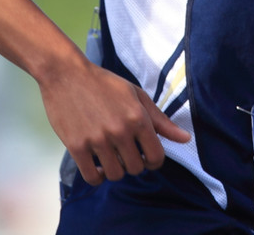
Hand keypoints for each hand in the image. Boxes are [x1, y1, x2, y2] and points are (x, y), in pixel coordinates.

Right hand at [40, 57, 189, 184]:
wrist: (67, 75)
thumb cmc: (104, 84)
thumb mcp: (136, 96)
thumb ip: (161, 120)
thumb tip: (185, 138)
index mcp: (137, 117)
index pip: (156, 157)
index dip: (154, 161)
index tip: (146, 156)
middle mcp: (120, 130)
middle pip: (135, 168)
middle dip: (134, 164)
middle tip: (126, 152)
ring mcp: (97, 140)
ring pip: (115, 175)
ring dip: (115, 170)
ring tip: (111, 156)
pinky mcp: (77, 147)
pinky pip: (92, 177)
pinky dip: (97, 176)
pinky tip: (97, 164)